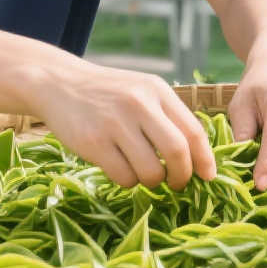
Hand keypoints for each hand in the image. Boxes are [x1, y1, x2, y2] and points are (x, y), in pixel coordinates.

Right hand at [33, 60, 215, 189]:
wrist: (58, 83)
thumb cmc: (107, 93)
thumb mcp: (141, 91)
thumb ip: (167, 116)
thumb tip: (198, 157)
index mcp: (157, 90)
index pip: (193, 131)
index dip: (205, 160)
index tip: (208, 177)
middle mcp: (139, 104)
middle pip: (178, 152)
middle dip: (182, 176)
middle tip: (177, 184)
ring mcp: (115, 123)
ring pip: (151, 171)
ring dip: (152, 181)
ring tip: (143, 173)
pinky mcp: (93, 142)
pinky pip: (124, 177)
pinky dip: (127, 181)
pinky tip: (120, 169)